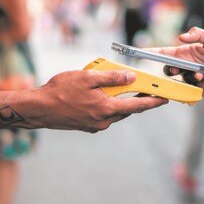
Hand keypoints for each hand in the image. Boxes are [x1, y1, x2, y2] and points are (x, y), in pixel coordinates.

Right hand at [23, 69, 167, 131]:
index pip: (137, 106)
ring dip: (121, 103)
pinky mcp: (86, 126)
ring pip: (115, 113)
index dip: (152, 102)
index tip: (164, 99)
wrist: (39, 109)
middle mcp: (103, 121)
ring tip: (121, 89)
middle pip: (127, 110)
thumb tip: (131, 78)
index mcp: (106, 109)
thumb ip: (112, 78)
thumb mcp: (88, 77)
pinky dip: (108, 106)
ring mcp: (94, 126)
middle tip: (145, 90)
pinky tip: (101, 95)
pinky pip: (103, 116)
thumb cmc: (61, 90)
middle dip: (137, 101)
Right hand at [154, 28, 203, 97]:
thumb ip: (198, 34)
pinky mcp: (197, 89)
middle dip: (171, 69)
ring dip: (189, 76)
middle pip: (169, 69)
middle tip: (179, 69)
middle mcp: (186, 66)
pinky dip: (197, 83)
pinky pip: (190, 88)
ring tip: (202, 73)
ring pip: (179, 80)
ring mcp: (190, 78)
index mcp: (185, 53)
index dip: (152, 53)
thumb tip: (181, 37)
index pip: (165, 53)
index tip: (141, 52)